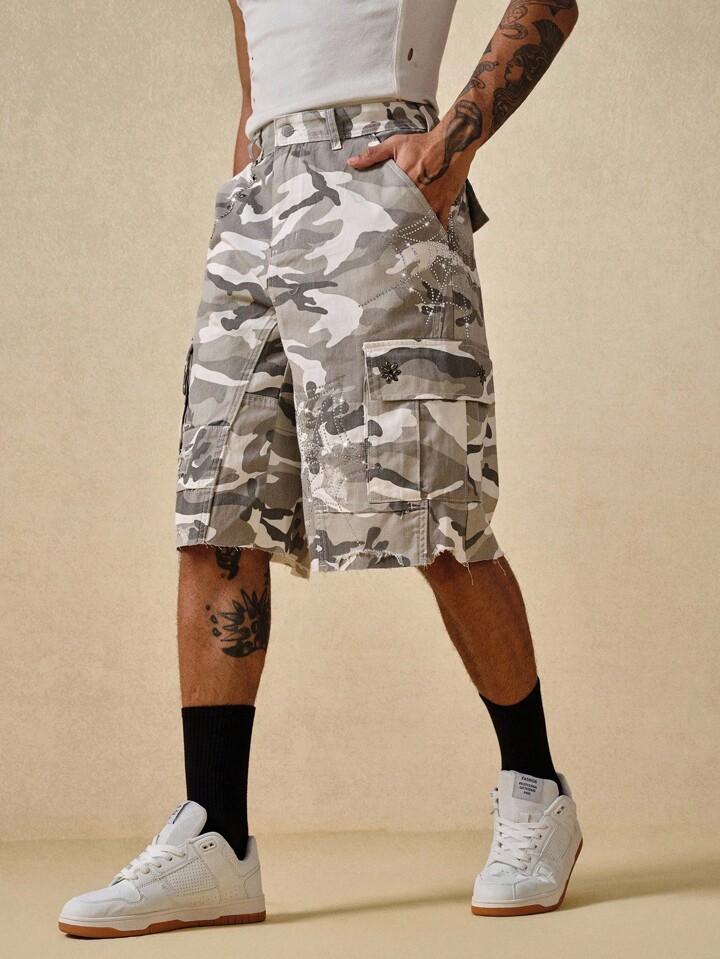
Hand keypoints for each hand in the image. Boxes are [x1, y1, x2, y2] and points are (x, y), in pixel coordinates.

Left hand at [347, 129, 470, 231]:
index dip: (380, 216)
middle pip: (403, 216)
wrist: (453, 142)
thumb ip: (373, 155)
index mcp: (403, 182)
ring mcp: (432, 200)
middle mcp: (418, 194)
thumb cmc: (423, 143)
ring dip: (412, 231)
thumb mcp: (395, 144)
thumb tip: (351, 162)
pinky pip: (440, 222)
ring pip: (420, 221)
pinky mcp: (445, 203)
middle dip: (395, 227)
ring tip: (403, 244)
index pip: (388, 203)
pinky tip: (428, 241)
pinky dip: (434, 231)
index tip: (373, 225)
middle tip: (386, 240)